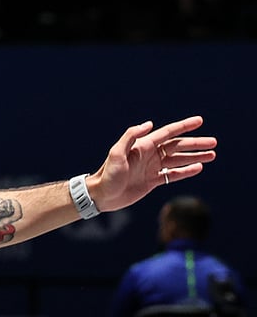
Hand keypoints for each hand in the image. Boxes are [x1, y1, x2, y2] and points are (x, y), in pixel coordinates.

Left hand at [88, 116, 215, 212]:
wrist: (102, 195)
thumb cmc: (108, 173)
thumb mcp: (116, 153)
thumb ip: (130, 136)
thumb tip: (149, 124)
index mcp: (143, 146)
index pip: (168, 133)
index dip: (184, 126)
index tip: (200, 121)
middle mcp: (149, 155)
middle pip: (177, 146)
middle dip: (196, 144)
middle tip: (214, 142)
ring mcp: (152, 168)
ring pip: (178, 160)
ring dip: (195, 156)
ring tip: (212, 155)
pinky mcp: (152, 181)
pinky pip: (173, 175)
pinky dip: (186, 171)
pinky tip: (198, 168)